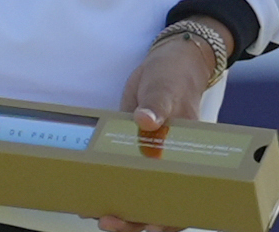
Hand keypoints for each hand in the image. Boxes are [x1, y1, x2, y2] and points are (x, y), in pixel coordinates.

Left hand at [95, 19, 233, 231]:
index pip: (186, 199)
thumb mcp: (166, 87)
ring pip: (138, 193)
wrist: (167, 62)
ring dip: (120, 208)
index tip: (151, 226)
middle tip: (109, 222)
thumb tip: (146, 120)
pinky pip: (121, 171)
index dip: (170, 218)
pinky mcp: (132, 147)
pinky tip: (89, 194)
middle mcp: (170, 163)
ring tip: (96, 215)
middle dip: (136, 219)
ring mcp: (150, 157)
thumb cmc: (175, 77)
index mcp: (189, 157)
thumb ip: (158, 103)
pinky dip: (108, 183)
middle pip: (158, 204)